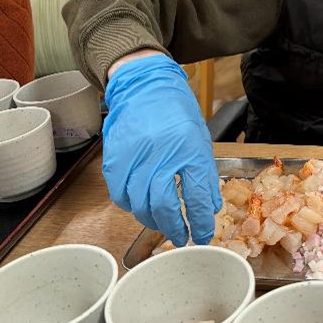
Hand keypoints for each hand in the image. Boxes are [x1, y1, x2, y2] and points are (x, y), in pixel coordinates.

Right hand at [103, 54, 221, 245]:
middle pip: (163, 204)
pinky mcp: (114, 157)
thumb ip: (204, 176)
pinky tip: (140, 205)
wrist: (145, 86)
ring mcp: (134, 156)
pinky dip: (130, 205)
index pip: (197, 195)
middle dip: (172, 227)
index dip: (200, 222)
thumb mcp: (201, 141)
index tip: (201, 235)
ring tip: (161, 223)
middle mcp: (161, 154)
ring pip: (138, 203)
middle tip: (179, 236)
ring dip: (151, 220)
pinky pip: (119, 193)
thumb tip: (208, 209)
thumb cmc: (177, 112)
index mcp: (189, 149)